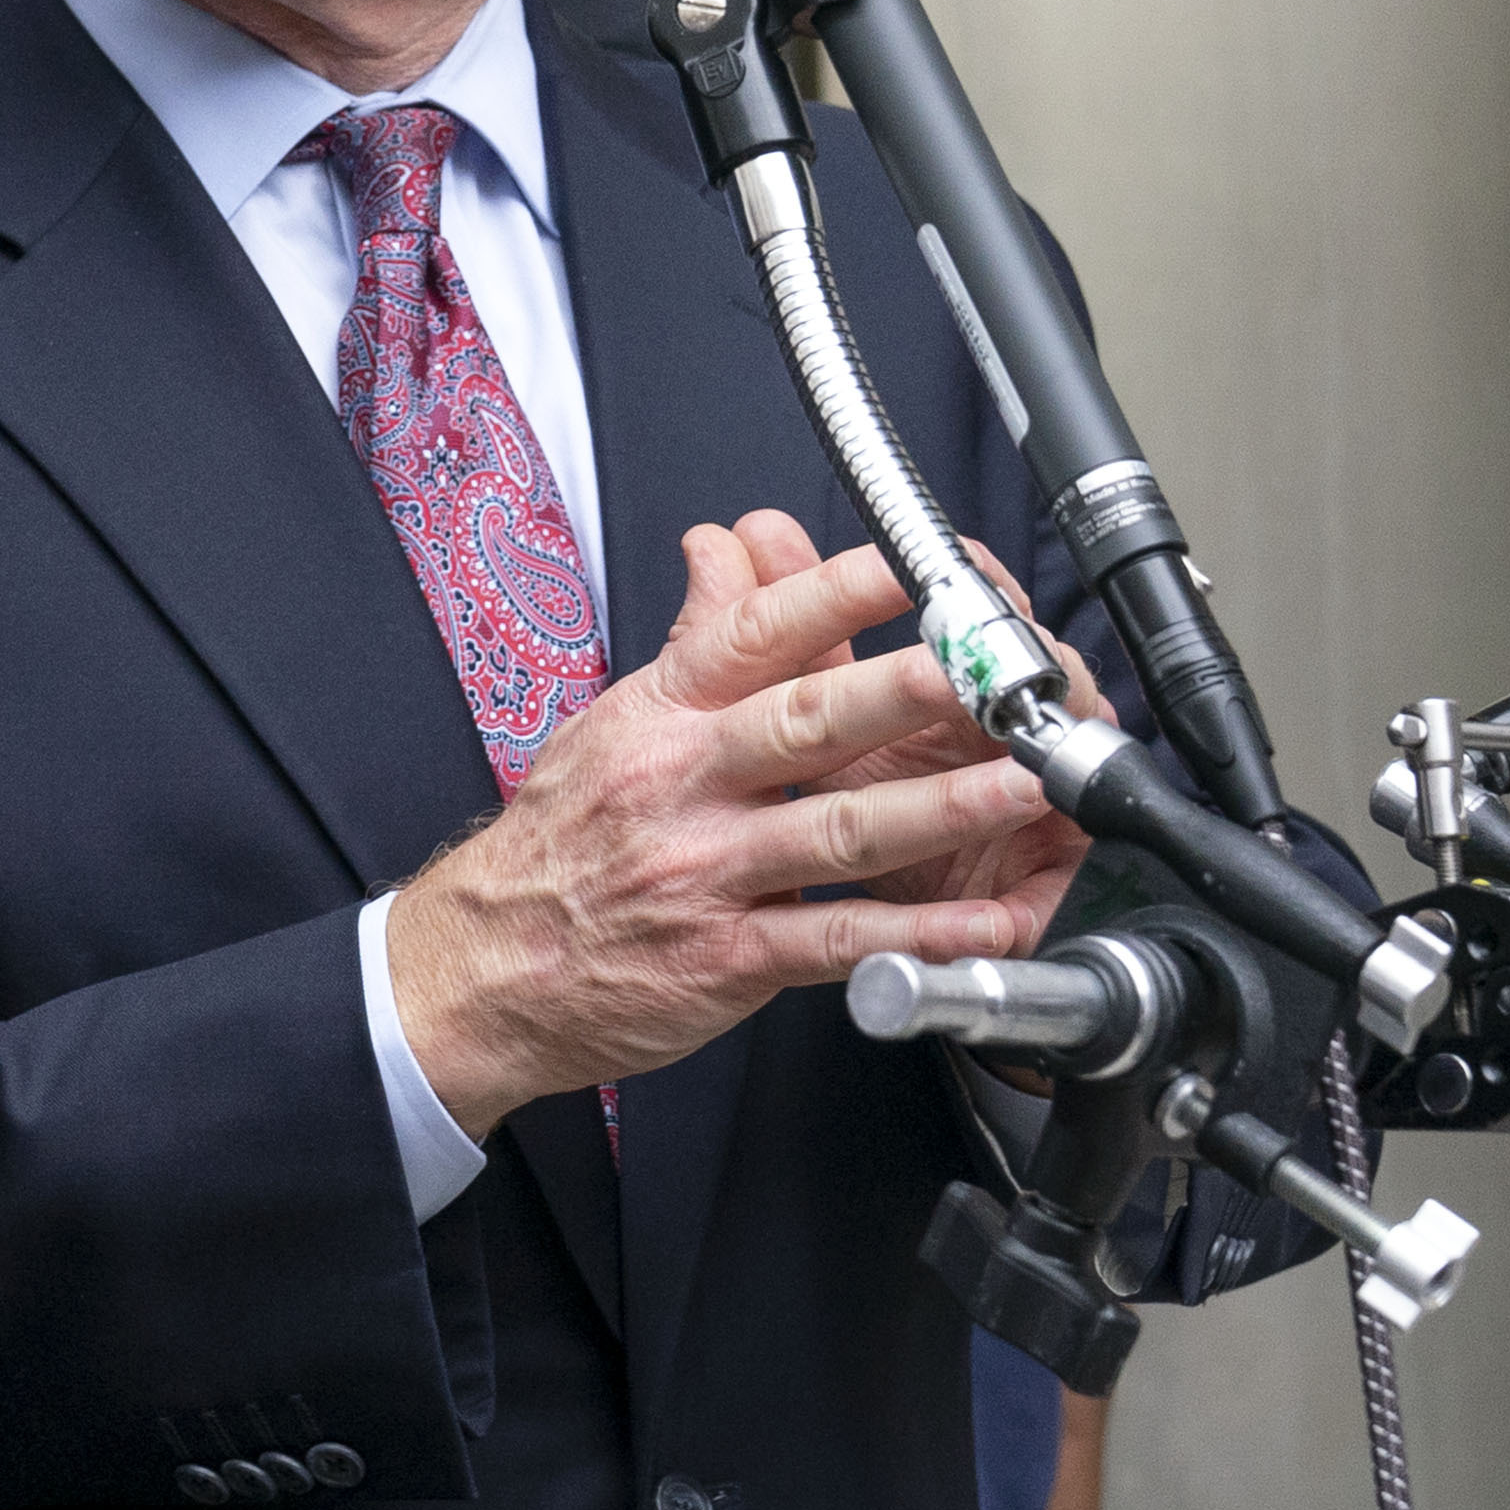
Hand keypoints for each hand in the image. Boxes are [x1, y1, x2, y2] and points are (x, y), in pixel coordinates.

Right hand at [381, 511, 1095, 1133]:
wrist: (486, 966)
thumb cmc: (562, 839)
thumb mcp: (616, 721)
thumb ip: (695, 641)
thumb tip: (724, 544)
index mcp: (662, 714)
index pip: (754, 635)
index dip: (835, 595)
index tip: (910, 565)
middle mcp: (685, 783)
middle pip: (806, 723)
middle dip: (902, 692)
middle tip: (982, 671)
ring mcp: (707, 872)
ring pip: (837, 832)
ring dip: (941, 809)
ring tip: (1022, 787)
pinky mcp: (727, 957)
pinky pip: (835, 942)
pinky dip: (916, 938)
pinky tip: (980, 929)